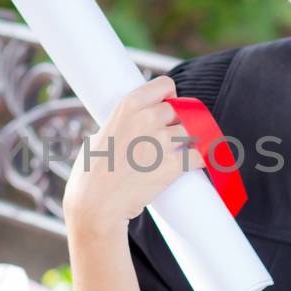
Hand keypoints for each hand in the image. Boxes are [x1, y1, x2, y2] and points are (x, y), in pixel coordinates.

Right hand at [63, 75, 207, 234]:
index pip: (164, 85)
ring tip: (180, 154)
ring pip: (192, 131)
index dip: (171, 96)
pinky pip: (200, 155)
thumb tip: (128, 126)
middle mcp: (148, 118)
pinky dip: (200, 160)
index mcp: (128, 105)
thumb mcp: (99, 135)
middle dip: (177, 123)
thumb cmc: (90, 174)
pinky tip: (195, 164)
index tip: (170, 107)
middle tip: (170, 139)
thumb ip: (120, 125)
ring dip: (189, 141)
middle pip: (179, 110)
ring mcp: (162, 141)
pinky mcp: (173, 165)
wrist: (95, 205)